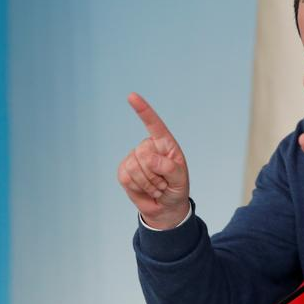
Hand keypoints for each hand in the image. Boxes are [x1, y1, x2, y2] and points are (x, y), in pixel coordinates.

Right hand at [118, 93, 189, 228]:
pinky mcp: (124, 171)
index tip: (131, 96)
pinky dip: (138, 187)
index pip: (153, 124)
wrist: (165, 206)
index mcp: (165, 143)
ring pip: (135, 167)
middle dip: (156, 174)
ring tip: (157, 187)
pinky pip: (126, 177)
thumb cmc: (176, 188)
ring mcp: (134, 158)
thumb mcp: (180, 178)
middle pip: (144, 153)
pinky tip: (146, 190)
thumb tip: (149, 159)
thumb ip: (169, 167)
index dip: (143, 110)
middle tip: (164, 183)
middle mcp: (148, 147)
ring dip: (149, 183)